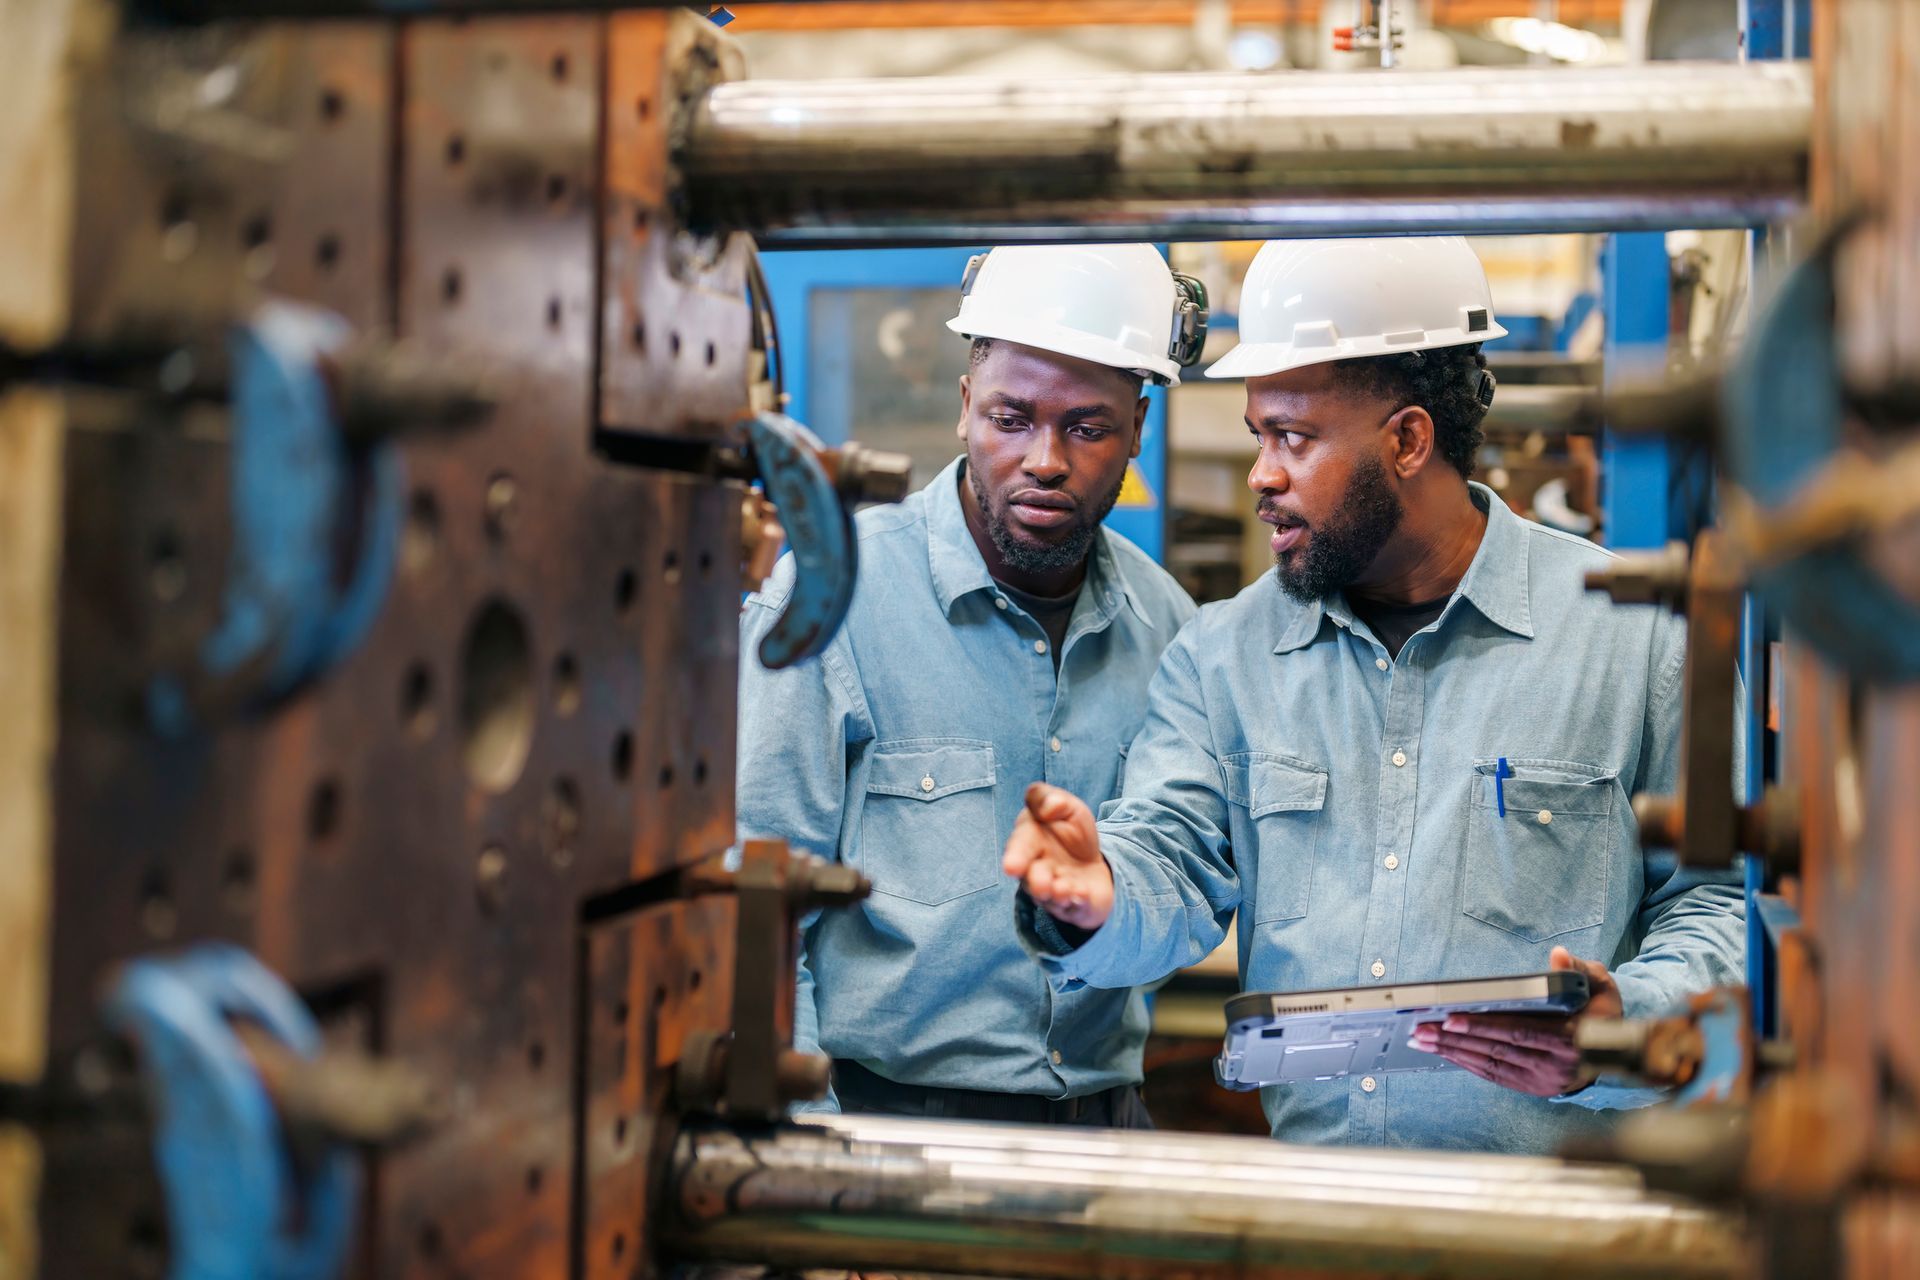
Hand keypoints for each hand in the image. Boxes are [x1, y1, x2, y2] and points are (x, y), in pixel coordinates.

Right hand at [1001, 782, 1111, 929]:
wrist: (1095, 862)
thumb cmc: (1073, 833)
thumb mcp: (1067, 807)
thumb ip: (1051, 798)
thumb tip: (1050, 807)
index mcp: (1030, 843)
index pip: (1019, 847)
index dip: (1015, 856)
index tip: (1012, 866)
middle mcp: (1038, 870)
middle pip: (1031, 879)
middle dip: (1036, 882)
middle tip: (1042, 885)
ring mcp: (1056, 891)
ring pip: (1051, 897)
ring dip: (1057, 893)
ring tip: (1064, 889)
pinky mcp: (1076, 905)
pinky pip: (1075, 907)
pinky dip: (1078, 902)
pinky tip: (1082, 894)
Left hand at [1406, 947, 1622, 1096]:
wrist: (1618, 1055)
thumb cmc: (1602, 1013)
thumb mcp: (1600, 985)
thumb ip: (1579, 969)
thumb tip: (1557, 956)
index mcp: (1572, 1039)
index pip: (1520, 1031)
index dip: (1484, 1025)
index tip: (1451, 1017)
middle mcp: (1556, 1064)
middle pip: (1497, 1049)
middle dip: (1455, 1037)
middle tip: (1421, 1027)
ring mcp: (1544, 1080)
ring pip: (1490, 1063)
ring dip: (1453, 1051)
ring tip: (1422, 1038)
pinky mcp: (1534, 1087)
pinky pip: (1494, 1075)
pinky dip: (1466, 1062)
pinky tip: (1444, 1051)